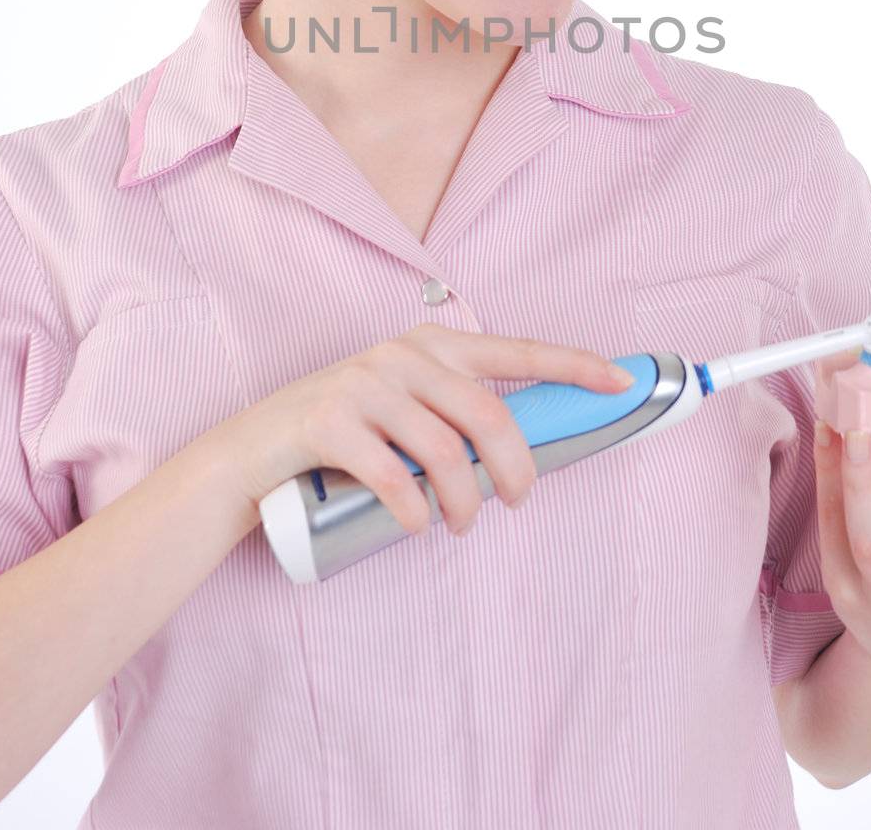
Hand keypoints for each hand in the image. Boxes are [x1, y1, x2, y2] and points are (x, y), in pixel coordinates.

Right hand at [207, 321, 633, 538]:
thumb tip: (521, 456)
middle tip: (518, 503)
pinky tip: (416, 525)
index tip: (619, 383)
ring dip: (464, 502)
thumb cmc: (343, 436)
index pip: (515, 350)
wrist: (251, 452)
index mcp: (429, 345)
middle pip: (488, 414)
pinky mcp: (327, 420)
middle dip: (516, 469)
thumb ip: (453, 413)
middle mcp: (400, 354)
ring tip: (460, 525)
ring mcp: (362, 383)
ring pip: (446, 452)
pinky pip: (393, 477)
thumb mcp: (403, 408)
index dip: (572, 365)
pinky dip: (413, 512)